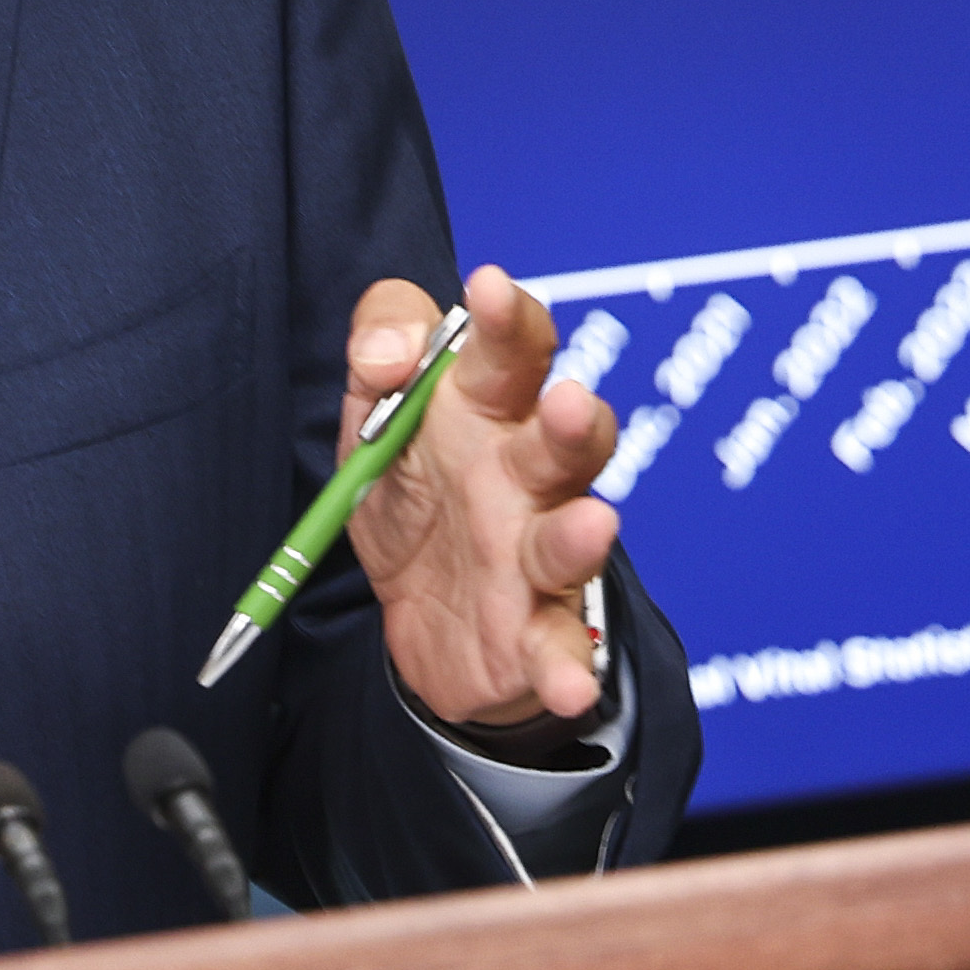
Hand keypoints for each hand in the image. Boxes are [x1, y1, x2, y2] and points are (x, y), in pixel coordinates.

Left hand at [341, 265, 620, 730]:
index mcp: (487, 407)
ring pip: (570, 539)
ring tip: (593, 526)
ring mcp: (537, 555)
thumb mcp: (376, 413)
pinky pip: (558, 649)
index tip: (488, 288)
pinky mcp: (535, 632)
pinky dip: (567, 667)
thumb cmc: (415, 491)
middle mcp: (526, 475)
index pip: (512, 349)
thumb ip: (380, 349)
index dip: (507, 319)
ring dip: (581, 535)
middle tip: (566, 403)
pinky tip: (571, 682)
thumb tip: (390, 353)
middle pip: (564, 440)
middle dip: (571, 422)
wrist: (423, 618)